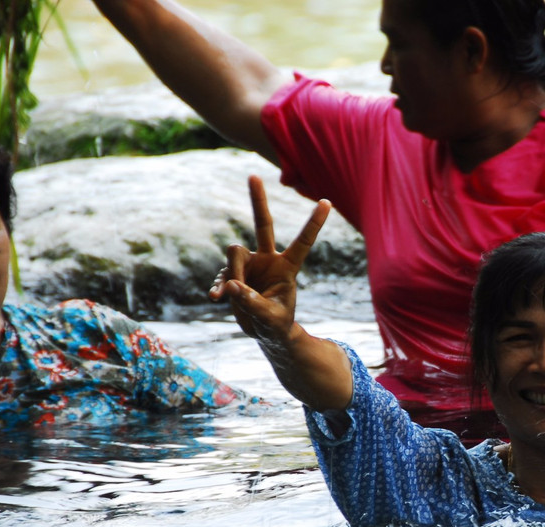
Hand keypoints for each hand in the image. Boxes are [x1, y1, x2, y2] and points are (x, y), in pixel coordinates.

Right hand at [210, 176, 330, 345]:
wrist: (265, 333)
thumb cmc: (276, 325)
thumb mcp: (269, 318)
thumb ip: (251, 302)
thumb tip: (230, 286)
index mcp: (288, 267)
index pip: (303, 242)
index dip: (314, 223)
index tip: (327, 201)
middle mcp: (268, 260)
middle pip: (262, 224)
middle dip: (258, 201)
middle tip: (253, 175)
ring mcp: (250, 265)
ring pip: (234, 253)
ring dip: (232, 274)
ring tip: (233, 297)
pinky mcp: (233, 274)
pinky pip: (222, 273)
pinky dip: (219, 285)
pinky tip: (217, 297)